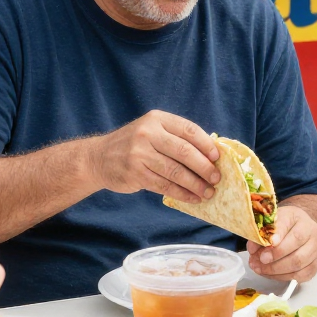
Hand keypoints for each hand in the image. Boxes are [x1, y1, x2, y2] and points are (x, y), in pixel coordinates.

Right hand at [90, 111, 219, 202]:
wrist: (98, 158)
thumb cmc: (133, 144)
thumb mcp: (151, 130)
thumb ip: (175, 137)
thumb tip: (210, 154)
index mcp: (157, 119)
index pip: (189, 130)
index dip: (206, 145)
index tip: (218, 158)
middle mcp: (148, 133)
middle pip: (184, 151)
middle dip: (204, 167)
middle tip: (217, 178)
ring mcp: (140, 154)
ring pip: (176, 172)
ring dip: (195, 184)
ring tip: (208, 192)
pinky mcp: (135, 173)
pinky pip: (164, 186)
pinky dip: (181, 193)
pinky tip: (192, 198)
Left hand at [250, 200, 316, 280]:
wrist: (298, 230)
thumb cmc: (282, 226)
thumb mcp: (269, 222)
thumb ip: (260, 233)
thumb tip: (252, 249)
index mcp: (297, 217)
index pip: (288, 224)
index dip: (278, 235)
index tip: (268, 242)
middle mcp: (311, 232)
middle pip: (296, 245)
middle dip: (275, 256)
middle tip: (260, 260)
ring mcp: (316, 249)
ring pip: (299, 263)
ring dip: (277, 269)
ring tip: (260, 269)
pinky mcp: (315, 265)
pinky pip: (300, 275)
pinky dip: (283, 277)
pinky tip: (271, 274)